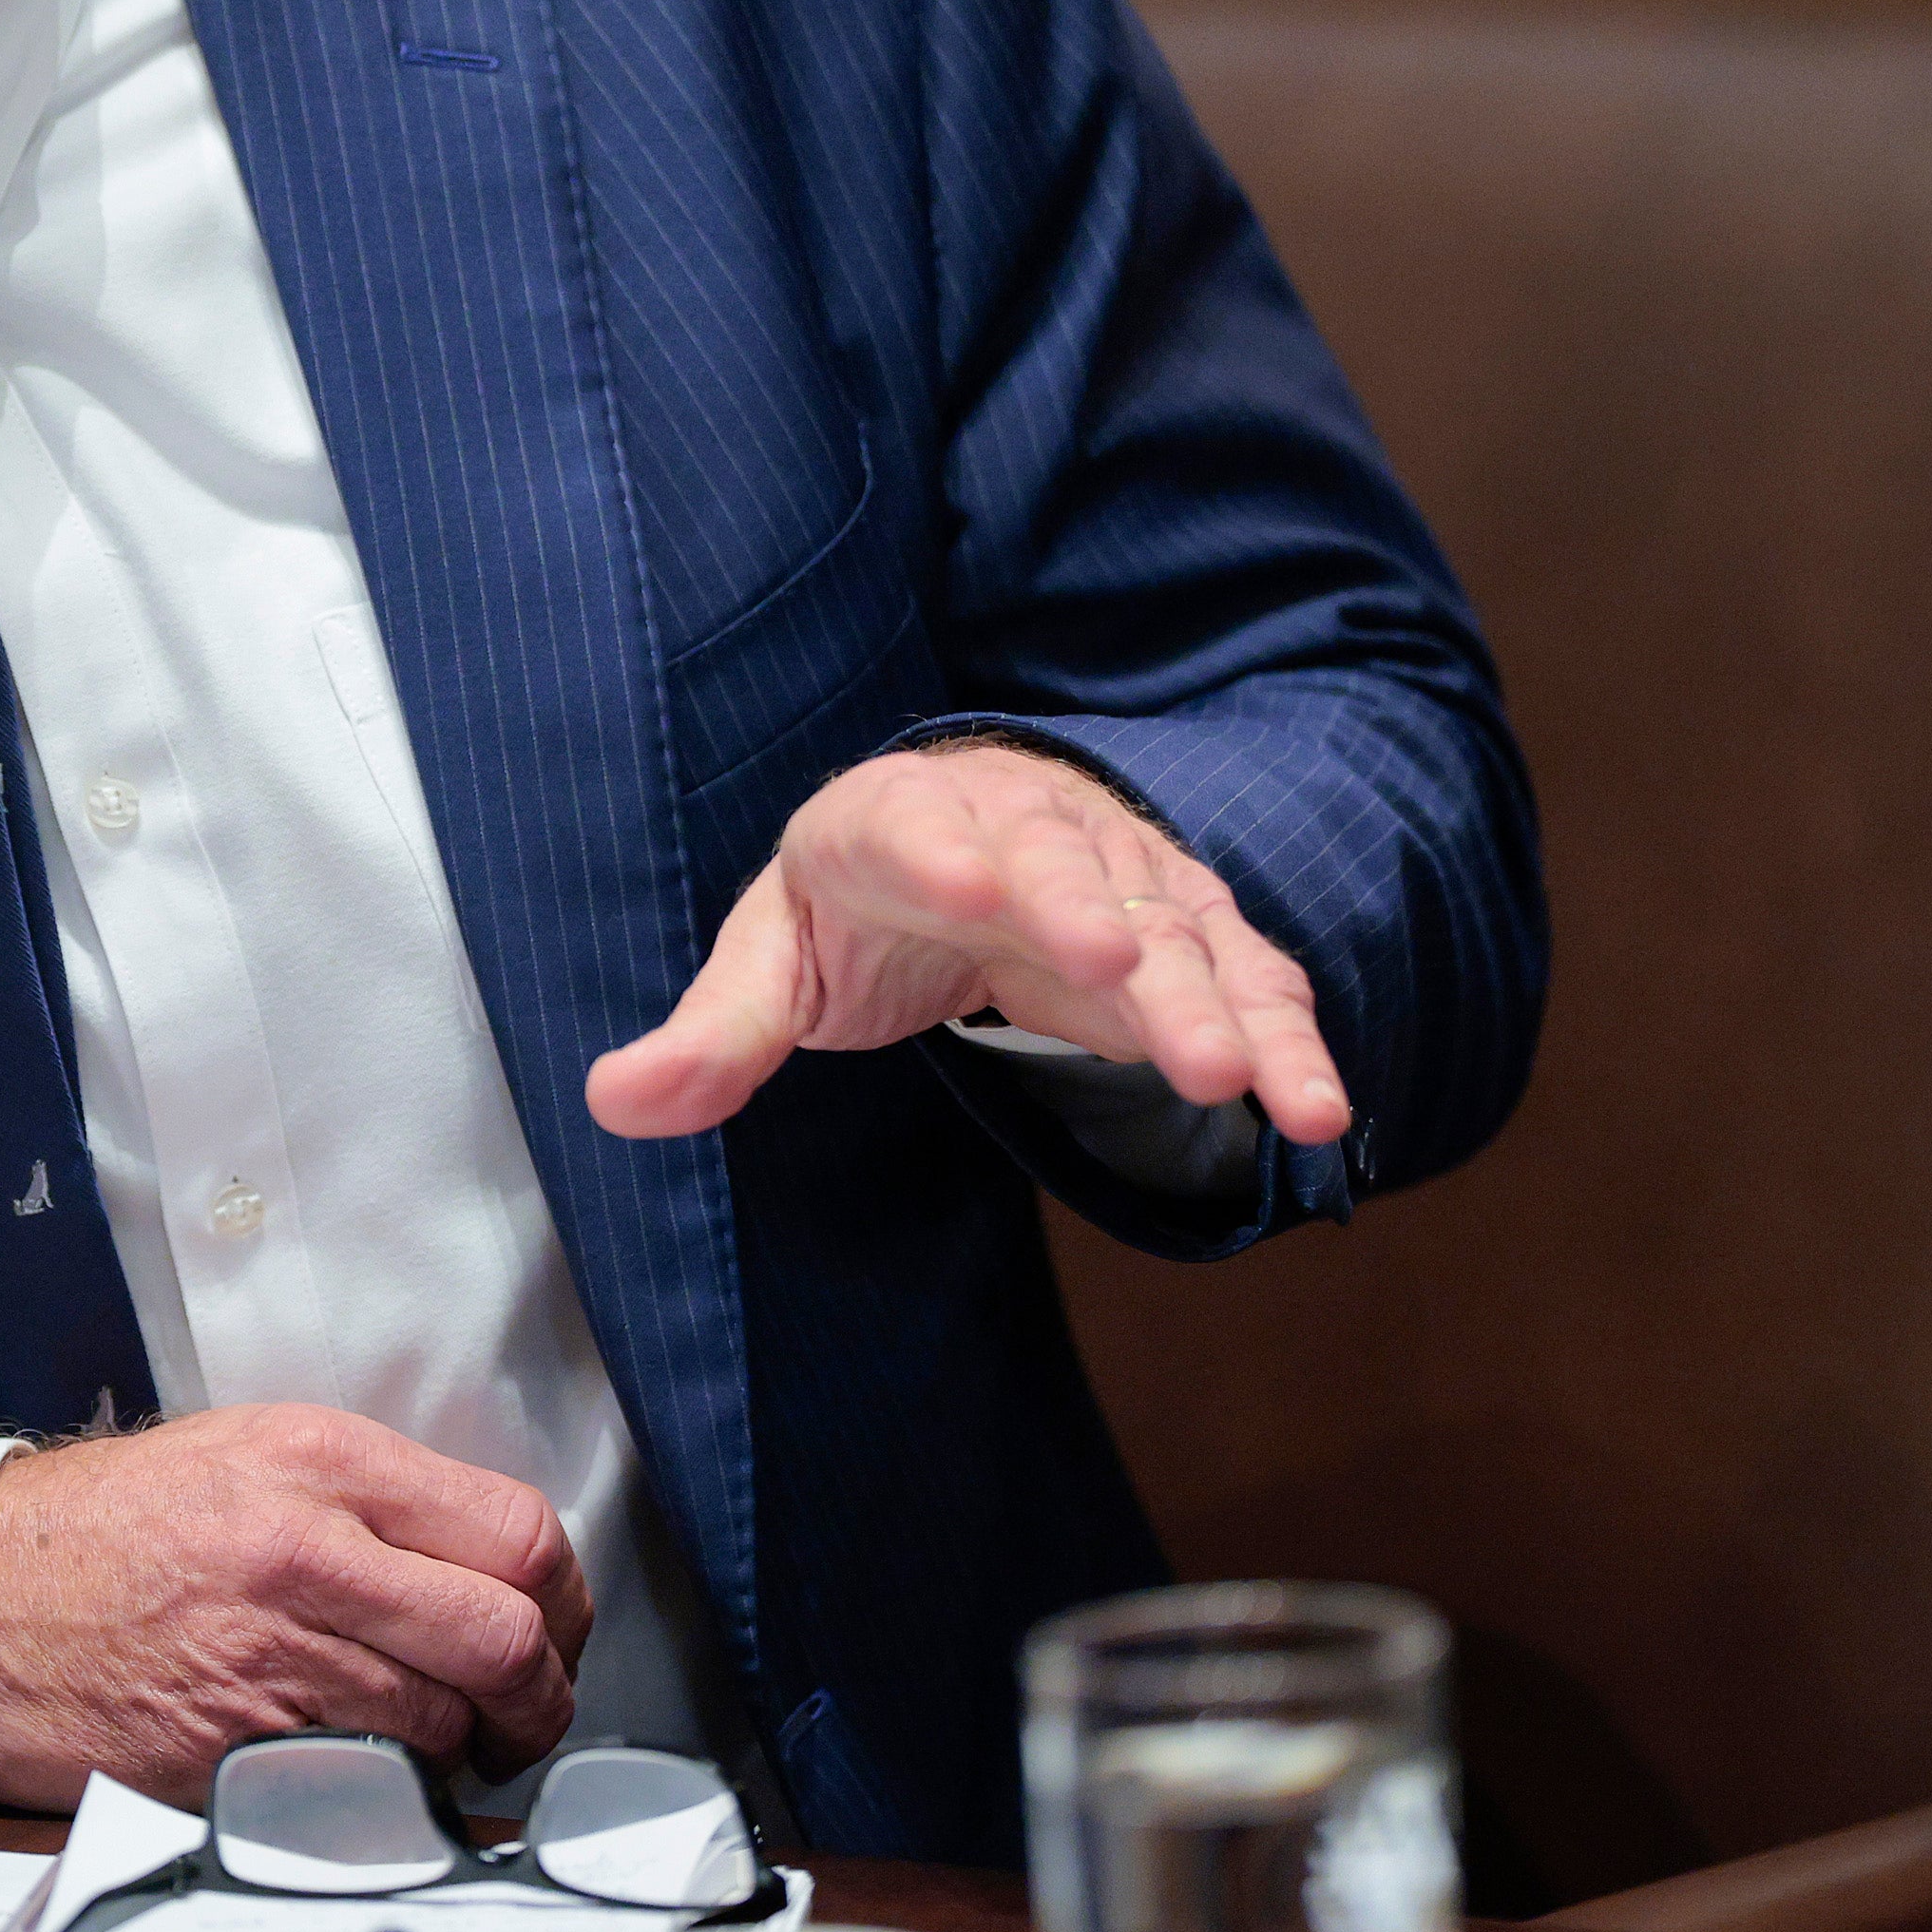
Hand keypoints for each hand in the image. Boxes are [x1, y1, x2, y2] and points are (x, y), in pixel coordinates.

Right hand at [0, 1404, 592, 1810]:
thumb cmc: (109, 1531)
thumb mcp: (248, 1455)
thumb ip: (374, 1500)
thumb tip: (495, 1569)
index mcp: (322, 1463)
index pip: (519, 1535)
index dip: (565, 1603)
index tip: (552, 1631)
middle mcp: (308, 1554)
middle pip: (509, 1643)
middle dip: (542, 1699)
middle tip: (525, 1715)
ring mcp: (271, 1662)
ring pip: (447, 1729)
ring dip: (459, 1752)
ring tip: (424, 1739)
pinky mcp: (235, 1754)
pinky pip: (365, 1790)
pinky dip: (383, 1793)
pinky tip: (352, 1771)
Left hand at [584, 741, 1349, 1145]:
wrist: (964, 836)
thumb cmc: (852, 903)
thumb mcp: (773, 960)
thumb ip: (712, 1033)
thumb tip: (614, 1102)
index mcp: (894, 821)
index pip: (918, 832)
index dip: (950, 858)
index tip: (979, 894)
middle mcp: (1022, 828)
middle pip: (1067, 871)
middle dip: (1103, 925)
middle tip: (1132, 977)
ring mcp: (1119, 872)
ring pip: (1178, 931)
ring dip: (1223, 1006)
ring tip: (1266, 1090)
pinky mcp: (1186, 925)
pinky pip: (1245, 976)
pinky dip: (1287, 1037)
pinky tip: (1316, 1110)